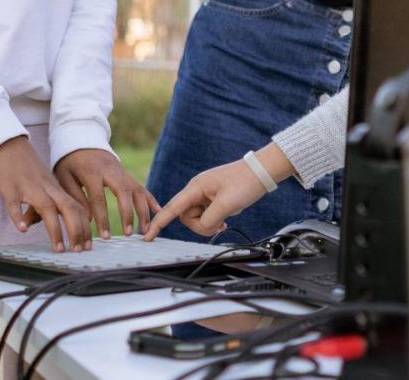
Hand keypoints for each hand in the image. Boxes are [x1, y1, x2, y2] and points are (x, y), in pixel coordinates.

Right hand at [0, 136, 91, 251]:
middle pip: (68, 208)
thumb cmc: (22, 166)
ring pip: (47, 207)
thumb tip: (35, 224)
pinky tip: (22, 228)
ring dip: (55, 229)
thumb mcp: (39, 183)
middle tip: (79, 250)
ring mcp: (28, 186)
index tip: (87, 244)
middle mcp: (45, 187)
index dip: (84, 226)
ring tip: (59, 248)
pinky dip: (18, 216)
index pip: (76, 207)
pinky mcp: (9, 186)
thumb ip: (41, 202)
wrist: (5, 143)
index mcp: (54, 187)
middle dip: (77, 230)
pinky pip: (14, 202)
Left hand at [54, 148, 159, 236]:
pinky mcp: (127, 173)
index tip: (105, 236)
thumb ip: (75, 197)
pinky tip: (157, 212)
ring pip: (137, 189)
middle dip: (128, 214)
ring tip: (145, 229)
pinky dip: (150, 199)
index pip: (98, 198)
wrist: (82, 140)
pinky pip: (141, 186)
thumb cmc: (69, 162)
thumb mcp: (64, 177)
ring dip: (143, 210)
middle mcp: (111, 170)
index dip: (102, 218)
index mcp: (91, 172)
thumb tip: (88, 220)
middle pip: (124, 191)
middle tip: (128, 233)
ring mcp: (122, 171)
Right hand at [143, 145, 292, 239]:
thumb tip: (202, 227)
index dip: (158, 223)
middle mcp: (197, 189)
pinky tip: (225, 220)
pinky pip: (207, 215)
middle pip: (186, 217)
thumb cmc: (245, 183)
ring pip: (197, 218)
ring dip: (210, 223)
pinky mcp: (213, 198)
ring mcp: (205, 193)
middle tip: (220, 224)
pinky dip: (214, 220)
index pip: (171, 208)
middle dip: (201, 225)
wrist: (261, 172)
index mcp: (196, 187)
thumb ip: (209, 220)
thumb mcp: (226, 205)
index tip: (147, 236)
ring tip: (226, 219)